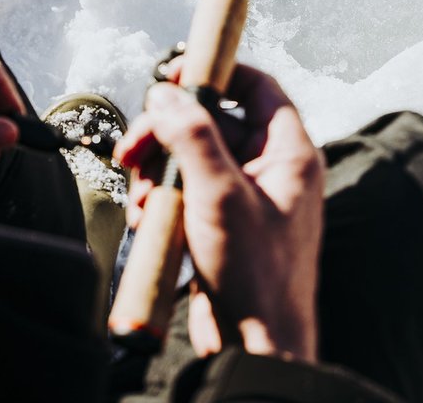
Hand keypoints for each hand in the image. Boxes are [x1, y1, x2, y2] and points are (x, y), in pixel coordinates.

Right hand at [115, 64, 323, 361]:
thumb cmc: (254, 275)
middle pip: (212, 120)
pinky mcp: (222, 223)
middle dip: (168, 131)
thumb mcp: (220, 195)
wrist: (254, 349)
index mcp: (288, 152)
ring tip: (141, 197)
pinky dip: (162, 196)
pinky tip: (145, 216)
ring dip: (157, 168)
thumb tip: (167, 94)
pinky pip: (187, 188)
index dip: (216, 72)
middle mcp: (270, 168)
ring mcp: (245, 196)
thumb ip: (194, 137)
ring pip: (192, 155)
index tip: (174, 75)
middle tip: (134, 148)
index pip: (257, 85)